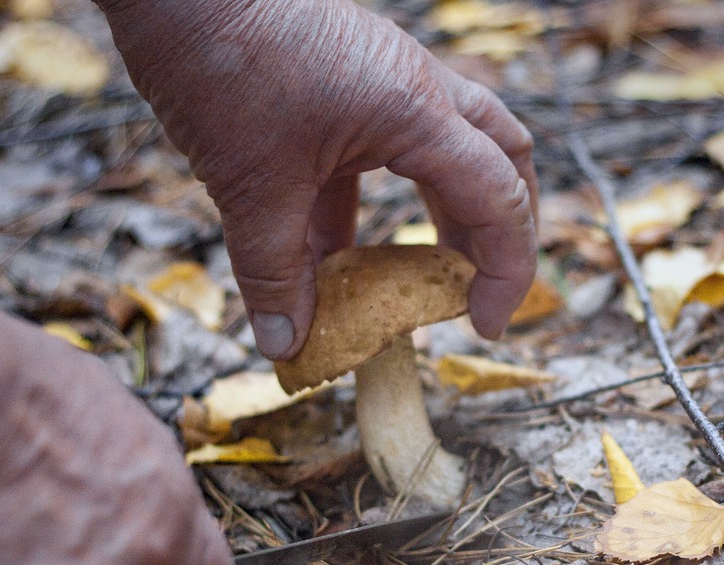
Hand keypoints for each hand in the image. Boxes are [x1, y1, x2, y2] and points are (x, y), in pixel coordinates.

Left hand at [99, 0, 538, 357]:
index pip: (499, 200)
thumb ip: (274, 272)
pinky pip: (379, 149)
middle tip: (476, 290)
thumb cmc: (217, 59)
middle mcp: (417, 90)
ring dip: (440, 214)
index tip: (484, 326)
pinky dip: (368, 204)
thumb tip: (285, 346)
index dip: (506, 272)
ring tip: (413, 278)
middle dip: (501, 231)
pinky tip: (329, 253)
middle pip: (503, 160)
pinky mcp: (342, 78)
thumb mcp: (250, 185)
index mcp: (417, 113)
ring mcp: (382, 78)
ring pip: (447, 151)